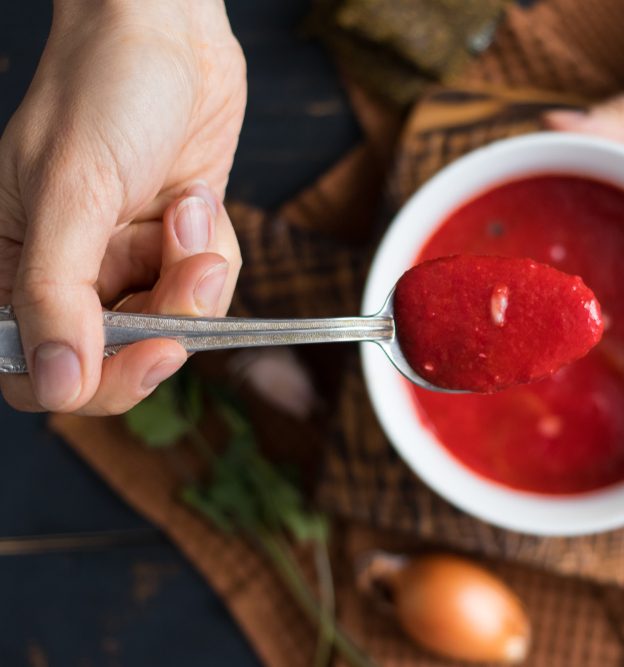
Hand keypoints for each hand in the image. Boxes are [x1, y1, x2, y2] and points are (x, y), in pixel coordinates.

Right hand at [0, 0, 245, 413]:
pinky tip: (198, 200)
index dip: (97, 380)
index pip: (41, 368)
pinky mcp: (174, 242)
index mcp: (17, 264)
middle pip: (120, 354)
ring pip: (173, 321)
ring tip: (190, 213)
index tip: (151, 354)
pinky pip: (206, 284)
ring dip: (196, 275)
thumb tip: (57, 382)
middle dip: (168, 319)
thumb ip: (57, 294)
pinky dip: (215, 251)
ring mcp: (126, 257)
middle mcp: (72, 270)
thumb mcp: (71, 192)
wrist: (169, 31)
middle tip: (189, 275)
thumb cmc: (104, 88)